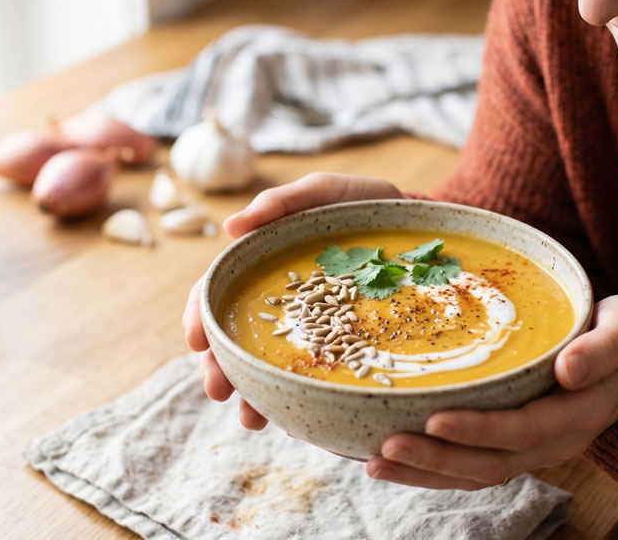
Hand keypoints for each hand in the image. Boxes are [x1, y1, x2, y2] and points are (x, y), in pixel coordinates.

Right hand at [182, 172, 402, 429]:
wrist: (421, 229)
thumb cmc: (366, 205)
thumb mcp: (326, 193)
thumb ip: (285, 202)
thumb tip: (230, 225)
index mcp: (264, 267)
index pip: (218, 293)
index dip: (200, 316)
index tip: (196, 341)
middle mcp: (282, 306)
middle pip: (235, 340)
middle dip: (219, 369)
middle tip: (219, 392)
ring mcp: (311, 332)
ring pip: (267, 369)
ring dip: (251, 396)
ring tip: (252, 420)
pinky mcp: (343, 352)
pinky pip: (313, 383)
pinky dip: (296, 403)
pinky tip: (294, 423)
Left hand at [366, 294, 617, 488]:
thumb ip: (603, 348)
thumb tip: (569, 369)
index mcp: (579, 415)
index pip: (523, 430)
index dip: (478, 430)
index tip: (436, 420)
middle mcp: (553, 442)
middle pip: (490, 464)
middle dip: (435, 459)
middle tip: (386, 445)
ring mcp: (533, 449)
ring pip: (475, 473)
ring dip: (424, 472)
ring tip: (375, 462)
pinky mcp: (515, 445)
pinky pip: (471, 466)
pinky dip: (430, 468)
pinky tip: (391, 459)